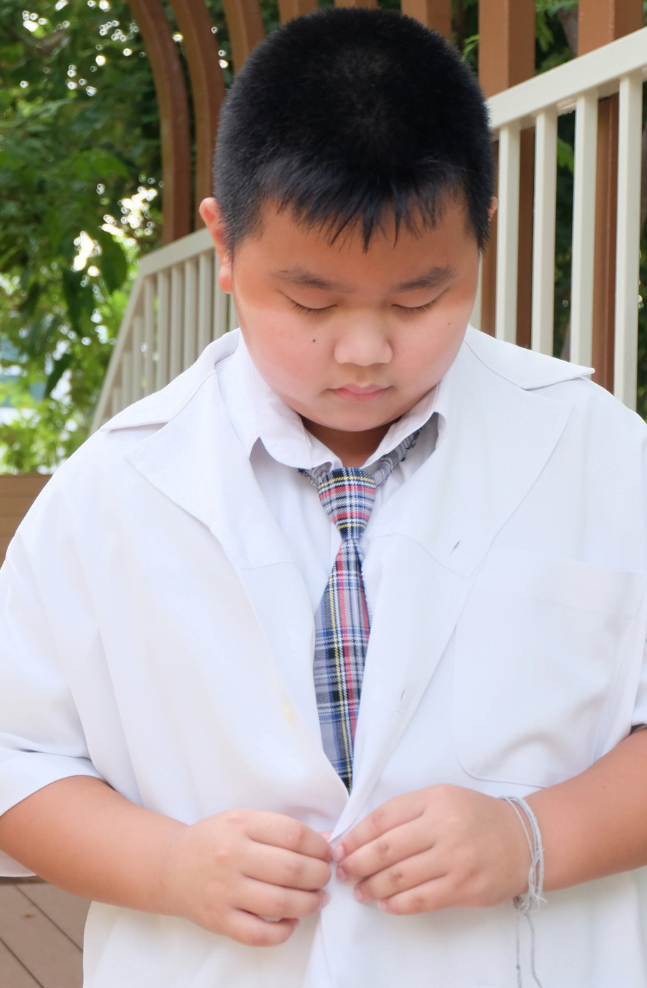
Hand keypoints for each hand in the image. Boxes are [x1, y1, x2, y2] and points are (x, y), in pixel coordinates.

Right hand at [160, 809, 331, 945]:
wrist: (171, 866)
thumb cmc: (214, 840)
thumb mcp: (244, 820)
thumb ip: (281, 829)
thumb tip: (327, 840)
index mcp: (241, 824)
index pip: (293, 834)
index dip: (319, 846)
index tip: (327, 853)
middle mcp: (233, 856)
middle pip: (291, 869)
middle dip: (319, 875)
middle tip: (325, 877)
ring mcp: (225, 891)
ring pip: (280, 903)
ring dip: (309, 903)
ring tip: (317, 899)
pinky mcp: (220, 920)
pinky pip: (259, 934)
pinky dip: (283, 931)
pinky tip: (292, 921)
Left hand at [333, 784, 529, 913]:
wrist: (523, 840)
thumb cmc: (474, 817)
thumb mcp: (441, 799)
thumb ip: (405, 813)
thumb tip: (361, 836)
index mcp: (435, 799)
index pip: (384, 817)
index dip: (357, 835)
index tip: (340, 847)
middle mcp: (444, 827)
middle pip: (387, 848)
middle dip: (358, 863)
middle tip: (342, 872)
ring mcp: (455, 859)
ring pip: (401, 877)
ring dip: (373, 886)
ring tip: (360, 891)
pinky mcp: (465, 888)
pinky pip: (422, 899)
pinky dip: (398, 904)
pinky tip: (385, 904)